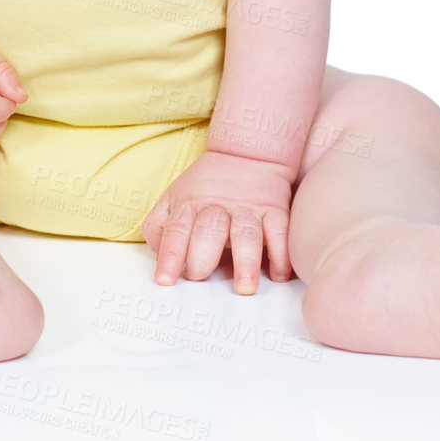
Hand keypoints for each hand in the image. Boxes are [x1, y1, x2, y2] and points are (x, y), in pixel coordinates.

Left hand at [141, 150, 294, 294]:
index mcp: (190, 205)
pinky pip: (280, 231)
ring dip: (245, 260)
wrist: (246, 154)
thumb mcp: (175, 197)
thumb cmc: (206, 187)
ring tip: (245, 286)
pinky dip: (281, 252)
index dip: (170, 255)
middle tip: (199, 277)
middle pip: (209, 231)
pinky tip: (278, 273)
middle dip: (202, 255)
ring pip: (246, 233)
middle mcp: (218, 207)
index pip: (176, 230)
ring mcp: (248, 209)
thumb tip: (158, 256)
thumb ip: (160, 226)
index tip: (165, 279)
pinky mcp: (275, 210)